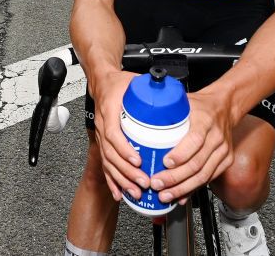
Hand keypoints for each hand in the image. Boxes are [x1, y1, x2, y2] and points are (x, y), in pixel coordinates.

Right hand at [89, 70, 145, 201]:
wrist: (101, 81)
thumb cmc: (118, 83)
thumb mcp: (133, 81)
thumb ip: (152, 88)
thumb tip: (172, 94)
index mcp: (109, 110)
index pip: (114, 134)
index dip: (125, 149)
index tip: (138, 160)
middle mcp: (103, 126)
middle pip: (111, 154)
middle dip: (127, 172)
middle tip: (143, 182)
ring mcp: (102, 136)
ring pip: (108, 162)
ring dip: (121, 179)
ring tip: (135, 191)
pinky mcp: (104, 143)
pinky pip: (105, 164)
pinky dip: (112, 180)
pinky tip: (118, 192)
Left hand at [149, 89, 236, 204]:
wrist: (224, 107)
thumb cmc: (200, 105)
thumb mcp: (183, 102)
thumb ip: (164, 110)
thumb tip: (136, 115)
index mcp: (205, 120)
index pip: (194, 140)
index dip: (180, 154)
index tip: (165, 162)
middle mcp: (216, 137)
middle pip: (196, 163)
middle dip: (175, 178)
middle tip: (156, 184)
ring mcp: (222, 151)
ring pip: (203, 176)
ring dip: (182, 188)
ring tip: (165, 195)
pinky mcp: (225, 161)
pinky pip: (209, 179)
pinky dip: (193, 189)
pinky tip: (180, 196)